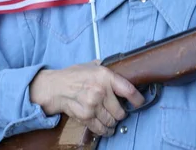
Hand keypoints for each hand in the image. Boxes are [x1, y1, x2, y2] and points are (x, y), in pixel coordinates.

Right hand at [29, 60, 144, 135]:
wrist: (55, 87)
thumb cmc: (74, 75)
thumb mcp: (92, 65)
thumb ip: (107, 68)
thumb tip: (122, 68)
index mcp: (105, 76)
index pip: (129, 90)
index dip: (138, 99)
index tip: (140, 102)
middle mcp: (101, 91)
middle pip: (121, 111)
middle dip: (121, 112)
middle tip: (118, 110)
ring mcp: (93, 106)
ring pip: (112, 121)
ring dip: (113, 122)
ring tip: (112, 118)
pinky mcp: (85, 117)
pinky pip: (101, 128)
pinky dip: (105, 130)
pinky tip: (107, 128)